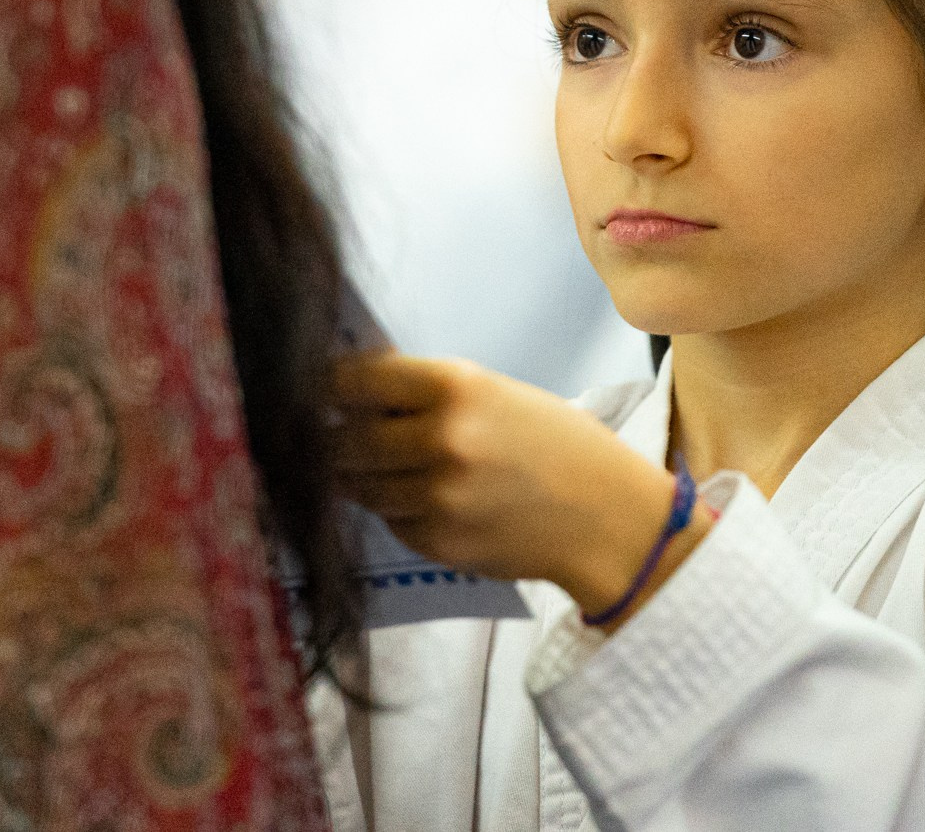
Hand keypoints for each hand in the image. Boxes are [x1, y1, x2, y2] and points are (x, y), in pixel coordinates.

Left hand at [333, 353, 706, 621]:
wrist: (607, 516)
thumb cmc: (553, 443)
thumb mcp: (492, 393)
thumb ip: (422, 391)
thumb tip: (347, 385)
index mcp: (454, 386)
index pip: (350, 381)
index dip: (326, 387)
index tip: (317, 391)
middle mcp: (441, 439)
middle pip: (342, 439)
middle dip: (335, 437)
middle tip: (339, 433)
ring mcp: (437, 496)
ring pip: (356, 485)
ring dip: (361, 476)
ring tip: (390, 466)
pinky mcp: (438, 542)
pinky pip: (389, 521)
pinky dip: (396, 510)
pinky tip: (428, 499)